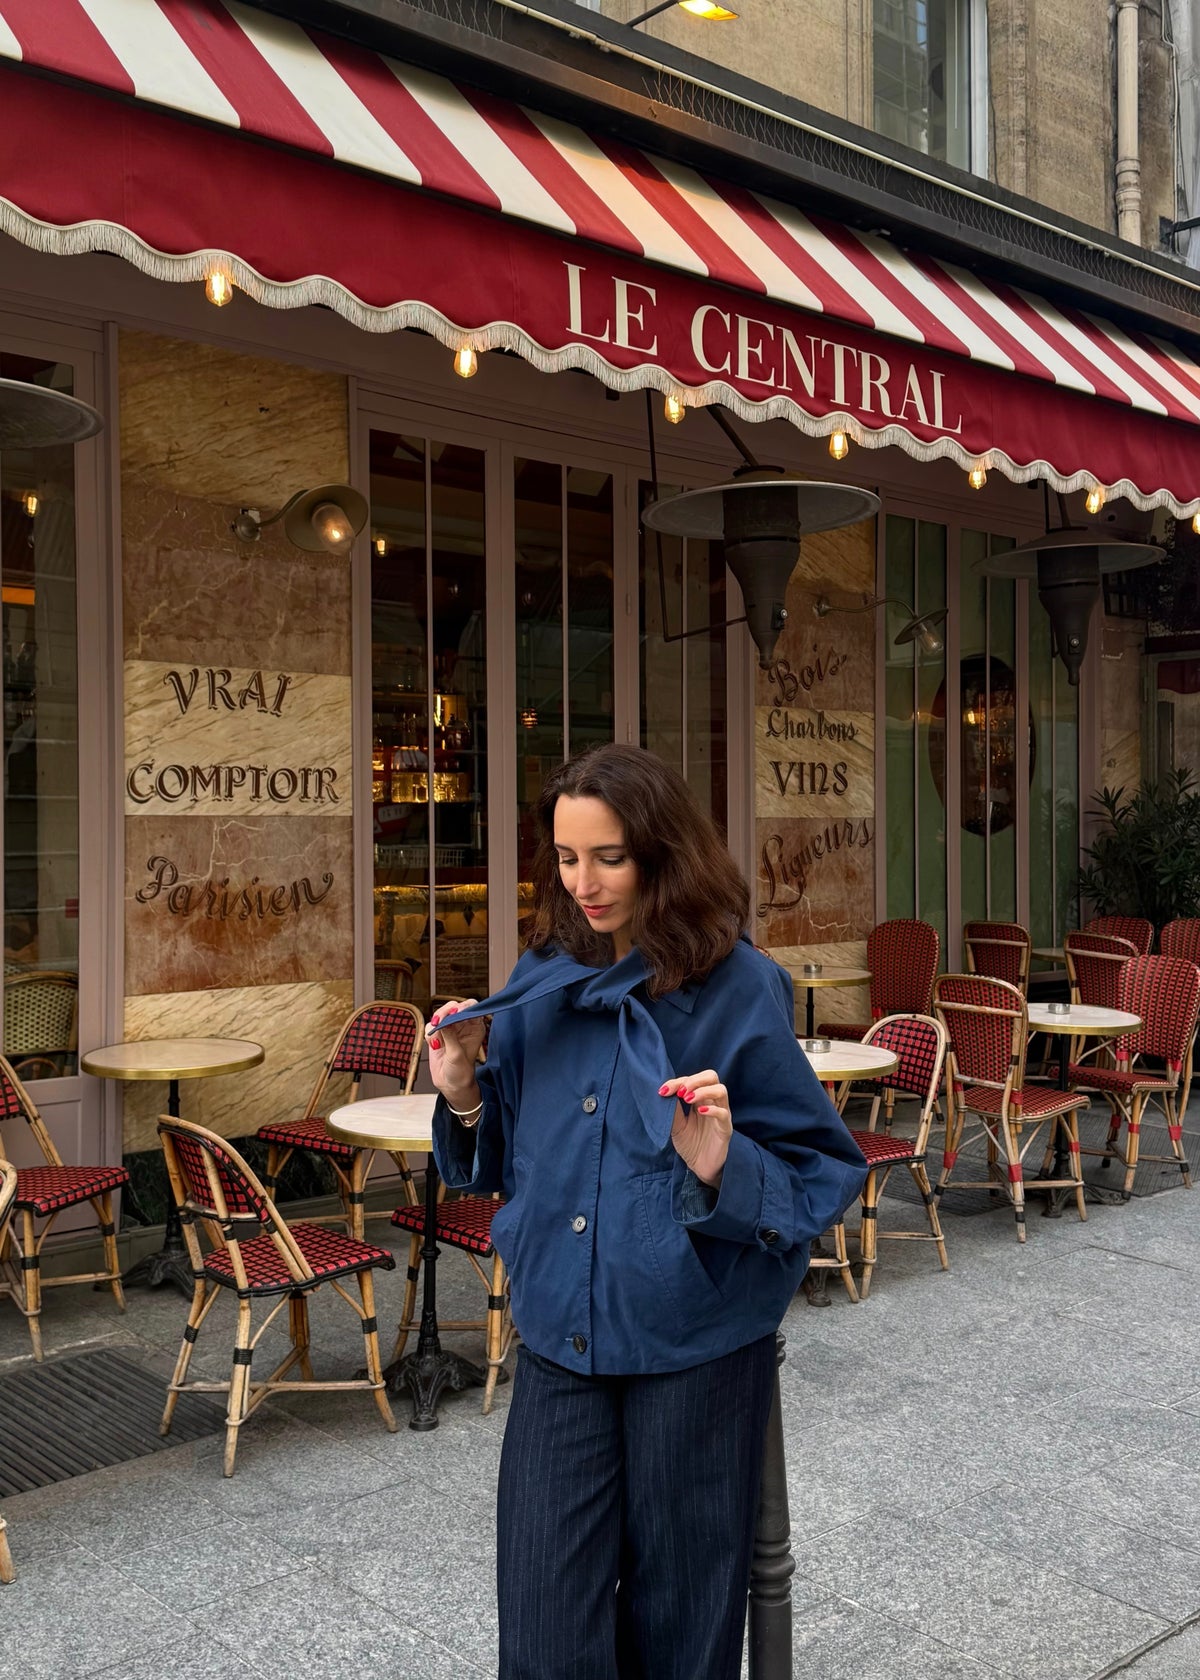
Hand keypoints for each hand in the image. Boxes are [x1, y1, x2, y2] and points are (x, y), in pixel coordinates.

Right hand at [427, 1000, 486, 1106]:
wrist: (450, 1084)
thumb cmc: (461, 1072)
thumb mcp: (456, 1054)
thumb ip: (450, 1036)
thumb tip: (444, 1021)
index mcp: (475, 1027)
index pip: (470, 1008)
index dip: (462, 1007)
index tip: (454, 1013)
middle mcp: (463, 1026)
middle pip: (453, 1008)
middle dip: (444, 1013)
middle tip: (439, 1022)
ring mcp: (450, 1029)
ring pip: (440, 1014)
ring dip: (436, 1024)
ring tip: (437, 1039)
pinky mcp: (438, 1034)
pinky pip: (431, 1026)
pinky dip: (430, 1033)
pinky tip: (435, 1045)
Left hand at [659, 1069, 731, 1188]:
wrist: (700, 1168)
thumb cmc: (690, 1144)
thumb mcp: (676, 1125)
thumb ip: (673, 1110)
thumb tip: (664, 1092)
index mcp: (700, 1099)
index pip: (693, 1079)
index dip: (678, 1081)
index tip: (663, 1090)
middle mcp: (712, 1103)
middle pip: (711, 1076)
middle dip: (694, 1079)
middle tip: (681, 1091)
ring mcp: (721, 1114)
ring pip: (721, 1090)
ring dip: (702, 1091)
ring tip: (687, 1099)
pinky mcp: (725, 1129)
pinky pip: (723, 1114)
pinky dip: (712, 1110)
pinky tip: (700, 1112)